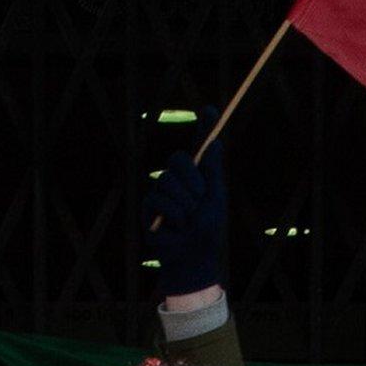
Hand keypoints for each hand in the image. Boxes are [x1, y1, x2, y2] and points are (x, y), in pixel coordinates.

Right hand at [144, 126, 227, 298]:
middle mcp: (177, 179)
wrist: (195, 257)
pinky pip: (160, 200)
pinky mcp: (149, 207)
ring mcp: (161, 192)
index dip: (203, 126)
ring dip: (185, 203)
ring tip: (189, 220)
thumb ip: (213, 170)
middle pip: (178, 159)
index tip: (210, 109)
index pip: (198, 146)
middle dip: (192, 180)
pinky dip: (175, 215)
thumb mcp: (215, 198)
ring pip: (168, 181)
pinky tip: (177, 227)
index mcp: (197, 175)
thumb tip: (216, 141)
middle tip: (200, 200)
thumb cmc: (208, 230)